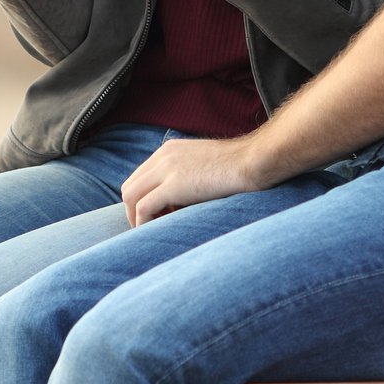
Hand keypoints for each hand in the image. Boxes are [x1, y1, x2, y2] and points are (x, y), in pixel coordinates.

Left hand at [121, 135, 270, 225]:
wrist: (254, 161)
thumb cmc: (238, 169)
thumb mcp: (204, 166)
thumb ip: (187, 177)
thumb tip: (179, 203)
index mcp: (169, 151)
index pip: (139, 178)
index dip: (143, 200)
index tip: (158, 217)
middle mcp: (163, 156)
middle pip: (129, 187)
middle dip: (134, 211)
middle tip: (152, 228)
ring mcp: (167, 168)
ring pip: (130, 197)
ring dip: (136, 219)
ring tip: (154, 233)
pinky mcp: (174, 184)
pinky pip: (144, 207)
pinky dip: (144, 223)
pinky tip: (158, 233)